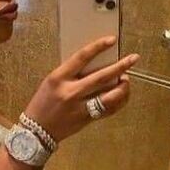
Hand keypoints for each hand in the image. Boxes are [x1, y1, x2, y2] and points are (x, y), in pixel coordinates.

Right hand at [24, 36, 138, 142]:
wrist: (37, 130)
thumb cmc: (43, 102)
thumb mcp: (52, 82)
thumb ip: (71, 73)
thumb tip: (96, 64)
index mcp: (59, 78)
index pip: (82, 57)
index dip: (98, 46)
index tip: (112, 40)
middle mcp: (71, 92)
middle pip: (101, 77)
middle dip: (120, 66)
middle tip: (133, 58)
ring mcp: (80, 107)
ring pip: (109, 96)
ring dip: (123, 87)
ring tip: (127, 79)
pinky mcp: (87, 119)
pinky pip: (108, 109)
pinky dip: (118, 101)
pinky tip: (122, 95)